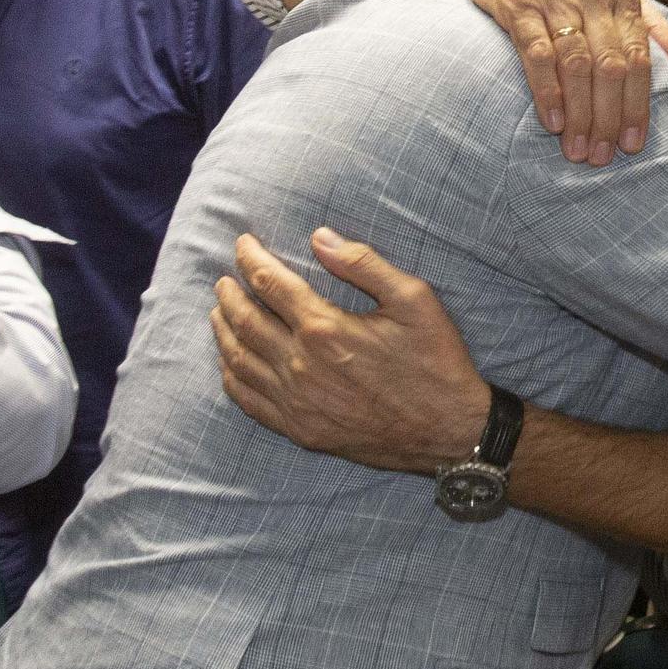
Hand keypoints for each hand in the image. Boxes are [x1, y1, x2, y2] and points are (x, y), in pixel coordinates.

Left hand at [212, 228, 491, 474]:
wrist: (450, 431)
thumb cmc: (436, 361)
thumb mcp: (413, 299)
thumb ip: (363, 263)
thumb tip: (319, 237)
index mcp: (325, 329)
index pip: (269, 284)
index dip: (250, 259)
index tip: (242, 244)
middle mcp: (301, 366)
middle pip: (245, 321)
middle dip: (229, 294)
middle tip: (223, 279)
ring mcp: (297, 403)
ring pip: (240, 361)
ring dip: (224, 332)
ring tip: (218, 312)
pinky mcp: (301, 430)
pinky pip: (249, 401)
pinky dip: (231, 377)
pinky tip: (230, 363)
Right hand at [459, 0, 667, 165]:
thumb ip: (652, 26)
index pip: (639, 57)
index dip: (637, 105)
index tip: (632, 144)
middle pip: (611, 66)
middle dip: (609, 117)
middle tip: (602, 156)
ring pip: (577, 64)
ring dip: (580, 113)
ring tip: (578, 149)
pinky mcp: (518, 4)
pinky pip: (538, 54)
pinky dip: (548, 91)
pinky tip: (553, 121)